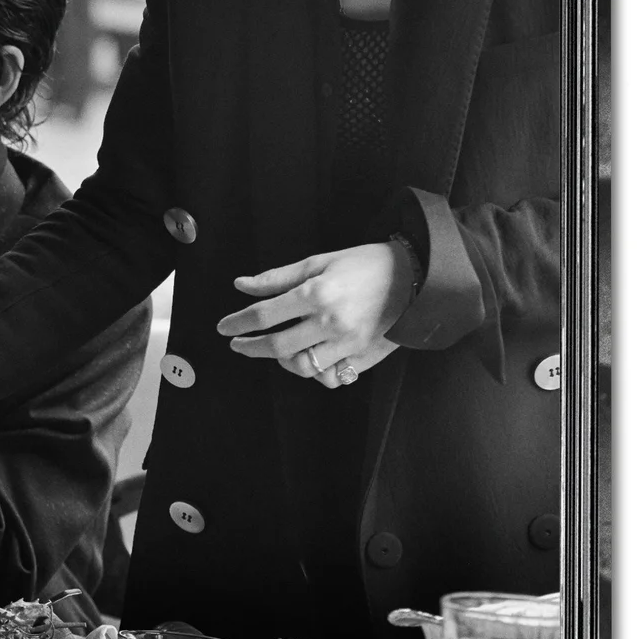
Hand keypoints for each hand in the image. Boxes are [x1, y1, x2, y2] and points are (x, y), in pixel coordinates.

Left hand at [216, 242, 409, 388]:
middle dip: (250, 347)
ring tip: (275, 348)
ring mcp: (348, 343)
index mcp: (316, 294)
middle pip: (277, 346)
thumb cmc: (364, 264)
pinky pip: (330, 377)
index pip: (264, 315)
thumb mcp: (318, 262)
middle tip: (238, 344)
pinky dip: (315, 372)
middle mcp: (330, 323)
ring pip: (302, 367)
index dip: (238, 323)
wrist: (415, 277)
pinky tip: (308, 358)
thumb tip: (241, 286)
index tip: (223, 328)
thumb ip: (278, 278)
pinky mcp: (363, 357)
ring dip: (282, 360)